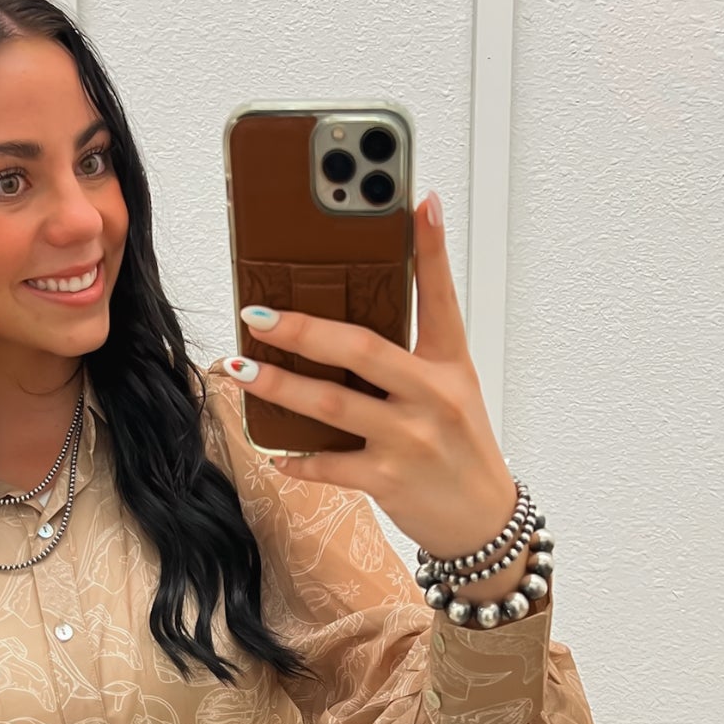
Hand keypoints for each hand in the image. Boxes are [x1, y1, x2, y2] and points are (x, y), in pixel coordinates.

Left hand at [223, 189, 520, 564]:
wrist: (482, 521)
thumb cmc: (460, 448)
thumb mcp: (452, 390)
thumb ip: (412, 354)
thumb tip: (356, 320)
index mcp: (449, 365)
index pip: (440, 297)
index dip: (430, 249)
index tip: (416, 202)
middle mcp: (432, 397)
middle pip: (360, 349)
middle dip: (303, 329)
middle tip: (257, 314)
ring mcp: (409, 439)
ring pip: (330, 404)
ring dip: (278, 386)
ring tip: (240, 370)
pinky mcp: (388, 479)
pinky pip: (329, 463)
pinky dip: (297, 459)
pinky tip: (274, 451)